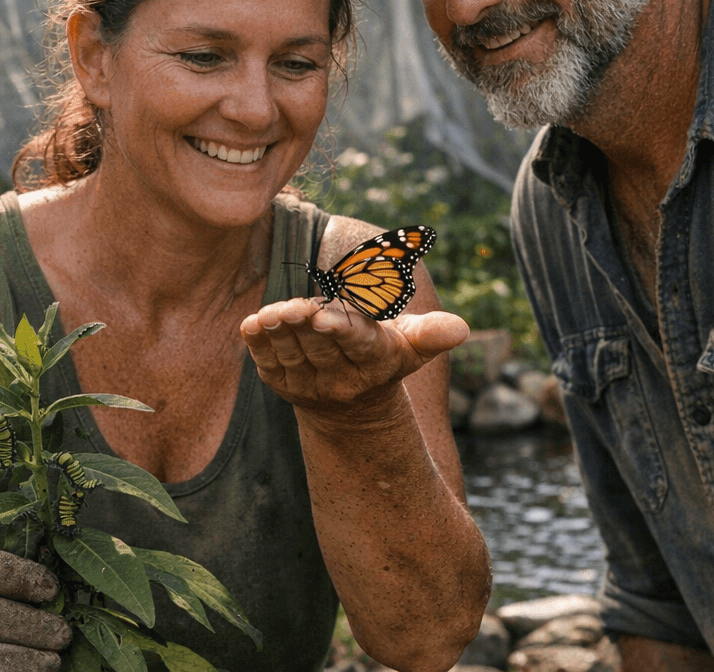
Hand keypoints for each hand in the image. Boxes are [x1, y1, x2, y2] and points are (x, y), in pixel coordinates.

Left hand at [240, 296, 467, 414]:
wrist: (354, 408)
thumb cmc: (386, 357)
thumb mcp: (413, 346)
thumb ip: (432, 333)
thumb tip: (462, 329)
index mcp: (375, 360)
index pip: (357, 343)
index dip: (340, 329)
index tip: (323, 314)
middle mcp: (342, 378)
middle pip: (320, 347)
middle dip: (304, 325)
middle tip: (291, 307)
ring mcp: (310, 386)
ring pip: (293, 355)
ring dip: (279, 334)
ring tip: (270, 314)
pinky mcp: (285, 388)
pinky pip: (269, 366)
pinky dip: (259, 346)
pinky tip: (251, 326)